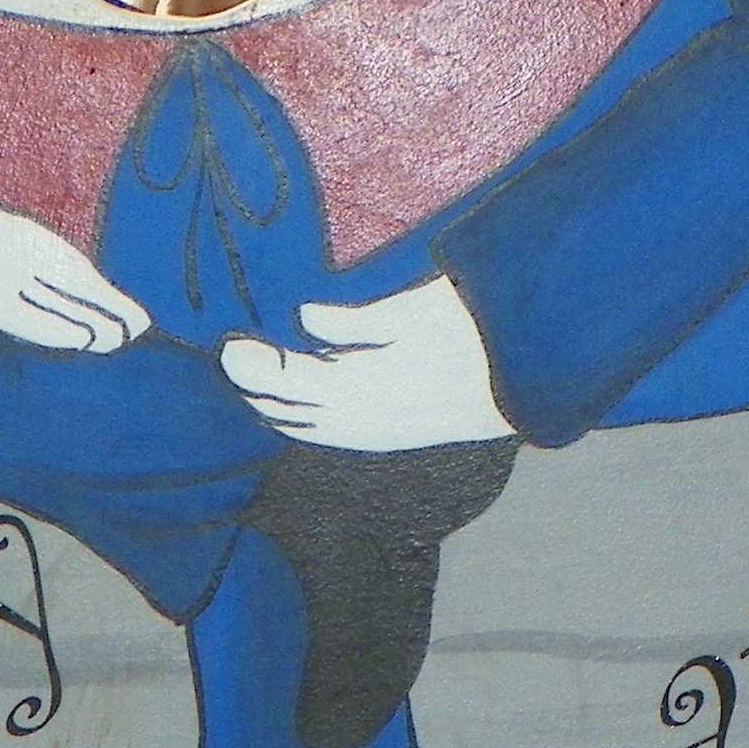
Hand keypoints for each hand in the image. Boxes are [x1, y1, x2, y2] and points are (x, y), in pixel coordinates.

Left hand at [219, 277, 515, 450]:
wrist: (520, 384)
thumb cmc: (473, 333)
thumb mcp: (414, 310)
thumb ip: (354, 320)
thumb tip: (304, 316)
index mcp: (356, 387)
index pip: (283, 379)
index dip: (251, 363)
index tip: (228, 341)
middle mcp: (355, 420)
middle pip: (284, 409)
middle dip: (254, 385)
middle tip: (232, 352)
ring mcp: (369, 434)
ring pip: (302, 428)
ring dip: (274, 405)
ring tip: (253, 378)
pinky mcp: (384, 437)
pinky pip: (325, 434)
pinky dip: (299, 418)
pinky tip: (296, 403)